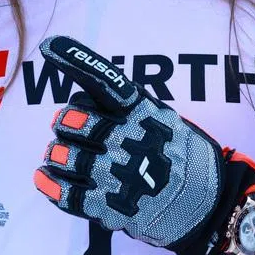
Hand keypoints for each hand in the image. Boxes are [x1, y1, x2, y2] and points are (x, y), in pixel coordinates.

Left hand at [33, 36, 254, 254]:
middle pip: (74, 121)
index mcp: (142, 112)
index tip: (50, 46)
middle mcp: (129, 140)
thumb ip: (123, 108)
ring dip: (55, 154)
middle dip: (65, 123)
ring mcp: (119, 175)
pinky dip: (50, 184)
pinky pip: (67, 195)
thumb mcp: (162, 117)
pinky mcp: (111, 208)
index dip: (76, 61)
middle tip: (67, 128)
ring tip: (58, 154)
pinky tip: (44, 177)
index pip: (105, 81)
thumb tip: (75, 104)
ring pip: (65, 157)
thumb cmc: (180, 154)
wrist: (210, 204)